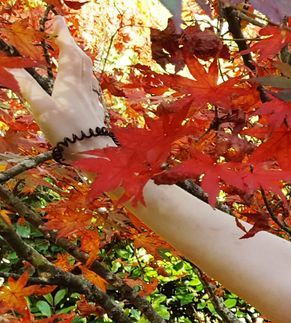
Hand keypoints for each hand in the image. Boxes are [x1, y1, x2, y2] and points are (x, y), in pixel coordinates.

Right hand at [7, 16, 114, 159]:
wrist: (96, 155)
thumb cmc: (68, 133)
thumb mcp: (42, 110)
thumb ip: (29, 89)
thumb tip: (16, 71)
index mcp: (70, 83)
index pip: (68, 52)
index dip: (63, 35)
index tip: (58, 21)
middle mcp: (84, 87)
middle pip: (81, 58)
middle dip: (71, 42)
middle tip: (62, 31)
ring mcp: (92, 98)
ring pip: (87, 71)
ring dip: (79, 57)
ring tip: (72, 51)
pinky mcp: (95, 109)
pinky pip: (90, 84)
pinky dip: (84, 74)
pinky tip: (82, 80)